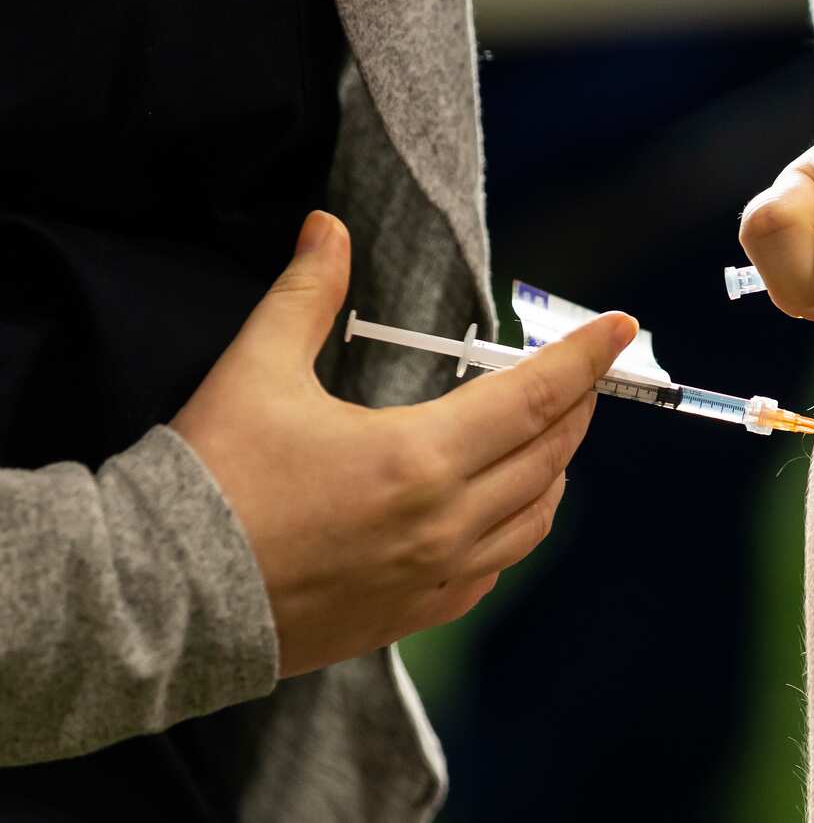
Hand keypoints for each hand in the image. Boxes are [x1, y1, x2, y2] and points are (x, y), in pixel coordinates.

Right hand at [172, 211, 637, 677]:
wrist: (165, 602)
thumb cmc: (213, 482)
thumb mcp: (254, 372)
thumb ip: (306, 295)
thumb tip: (327, 226)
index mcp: (420, 458)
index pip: (536, 397)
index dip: (585, 357)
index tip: (622, 328)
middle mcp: (447, 522)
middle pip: (549, 453)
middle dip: (576, 405)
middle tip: (583, 374)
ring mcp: (437, 576)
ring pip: (535, 516)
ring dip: (555, 467)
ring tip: (552, 433)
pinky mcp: (416, 614)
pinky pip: (497, 568)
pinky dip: (518, 526)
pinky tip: (506, 508)